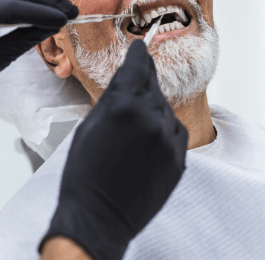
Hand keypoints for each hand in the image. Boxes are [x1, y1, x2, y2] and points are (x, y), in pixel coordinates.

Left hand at [0, 0, 77, 101]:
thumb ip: (23, 40)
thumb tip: (53, 26)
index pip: (8, 9)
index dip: (40, 12)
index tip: (65, 19)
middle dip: (43, 2)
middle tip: (71, 11)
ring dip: (36, 0)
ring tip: (62, 9)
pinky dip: (22, 1)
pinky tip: (41, 6)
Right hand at [40, 40, 187, 259]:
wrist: (98, 218)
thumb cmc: (85, 175)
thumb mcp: (89, 126)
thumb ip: (112, 98)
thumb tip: (126, 79)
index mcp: (123, 106)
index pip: (136, 67)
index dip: (138, 54)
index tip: (141, 46)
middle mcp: (150, 117)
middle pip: (152, 85)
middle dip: (144, 78)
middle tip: (140, 72)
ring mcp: (168, 139)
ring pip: (165, 108)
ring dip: (153, 107)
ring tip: (134, 124)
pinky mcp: (179, 159)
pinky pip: (176, 130)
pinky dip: (164, 127)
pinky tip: (148, 137)